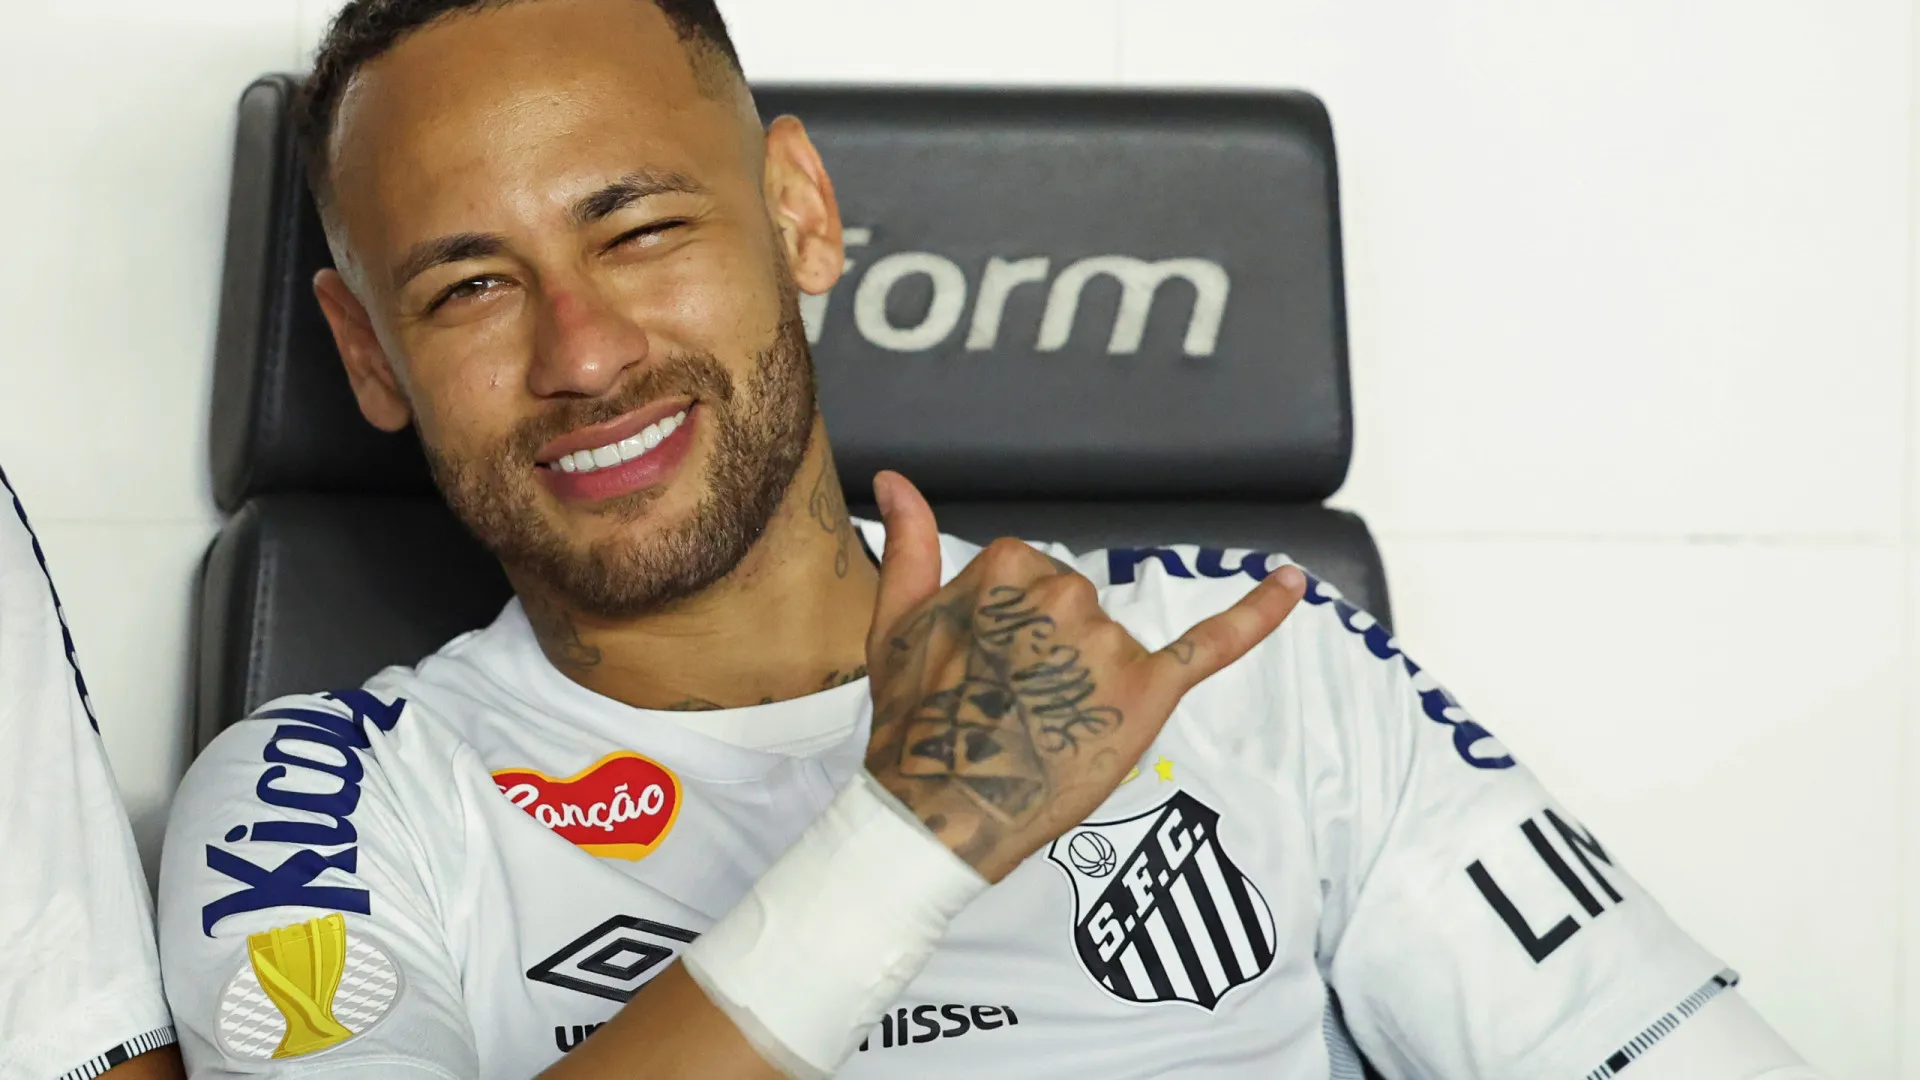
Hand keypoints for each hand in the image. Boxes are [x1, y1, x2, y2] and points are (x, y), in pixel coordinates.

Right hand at [863, 471, 1306, 882]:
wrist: (938, 809)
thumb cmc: (912, 720)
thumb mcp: (894, 622)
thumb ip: (909, 543)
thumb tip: (896, 477)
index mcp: (1007, 564)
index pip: (1029, 579)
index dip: (1005, 631)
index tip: (978, 671)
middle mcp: (1064, 593)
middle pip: (1074, 607)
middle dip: (1047, 654)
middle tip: (1003, 707)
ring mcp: (1108, 643)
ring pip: (1112, 642)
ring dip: (1088, 680)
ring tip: (1037, 729)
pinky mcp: (1149, 691)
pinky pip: (1212, 643)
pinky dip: (1258, 612)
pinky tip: (1295, 581)